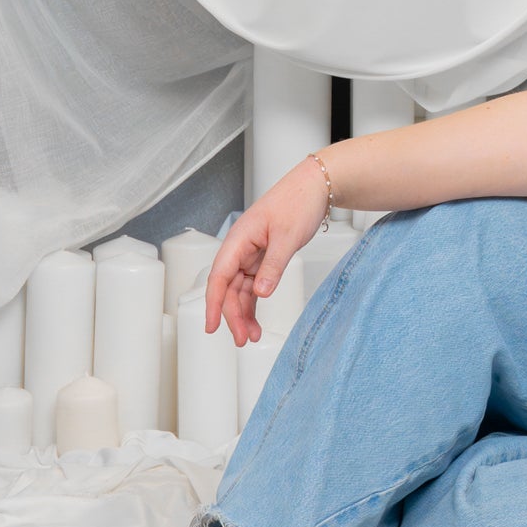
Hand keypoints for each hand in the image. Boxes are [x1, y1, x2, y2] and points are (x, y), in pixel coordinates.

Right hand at [205, 156, 330, 345]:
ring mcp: (251, 254)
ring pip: (240, 290)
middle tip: (243, 340)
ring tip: (251, 337)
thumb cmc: (298, 203)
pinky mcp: (263, 258)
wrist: (315, 186)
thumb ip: (273, 267)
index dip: (213, 303)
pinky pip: (253, 285)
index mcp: (238, 240)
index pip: (219, 277)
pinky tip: (257, 320)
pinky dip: (255, 302)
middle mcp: (240, 248)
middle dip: (233, 315)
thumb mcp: (287, 237)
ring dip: (244, 313)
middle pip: (228, 288)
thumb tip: (260, 293)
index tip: (211, 326)